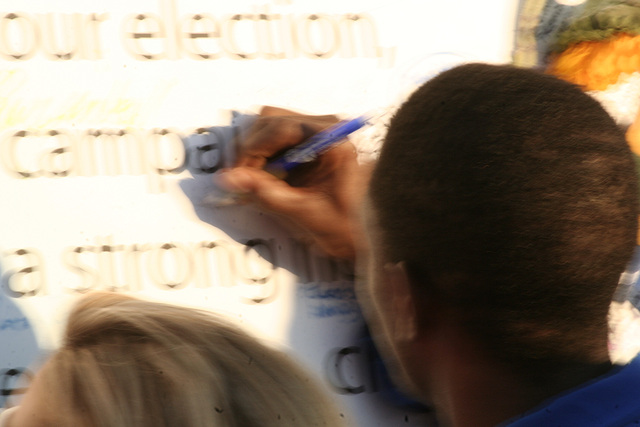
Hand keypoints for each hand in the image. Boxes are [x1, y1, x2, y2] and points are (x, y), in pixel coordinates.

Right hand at [214, 106, 370, 259]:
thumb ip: (265, 193)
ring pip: (270, 125)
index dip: (251, 150)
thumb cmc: (349, 225)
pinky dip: (266, 157)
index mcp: (331, 140)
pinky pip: (278, 138)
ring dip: (257, 152)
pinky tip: (269, 180)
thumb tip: (229, 179)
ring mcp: (319, 131)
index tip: (238, 174)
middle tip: (243, 180)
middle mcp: (326, 127)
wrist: (372, 232)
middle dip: (251, 149)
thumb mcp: (304, 212)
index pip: (278, 127)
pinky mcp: (312, 141)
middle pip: (270, 119)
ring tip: (257, 182)